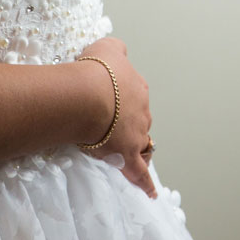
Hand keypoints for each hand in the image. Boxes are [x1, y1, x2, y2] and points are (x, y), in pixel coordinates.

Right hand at [79, 36, 155, 197]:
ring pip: (140, 142)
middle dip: (127, 122)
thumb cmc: (95, 71)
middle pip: (138, 119)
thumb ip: (116, 50)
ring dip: (134, 146)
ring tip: (125, 151)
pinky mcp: (128, 155)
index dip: (121, 98)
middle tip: (109, 124)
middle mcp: (142, 111)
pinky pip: (140, 172)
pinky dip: (145, 183)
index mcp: (136, 87)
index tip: (110, 100)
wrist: (89, 94)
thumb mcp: (107, 47)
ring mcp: (137, 134)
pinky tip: (151, 192)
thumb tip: (119, 52)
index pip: (134, 95)